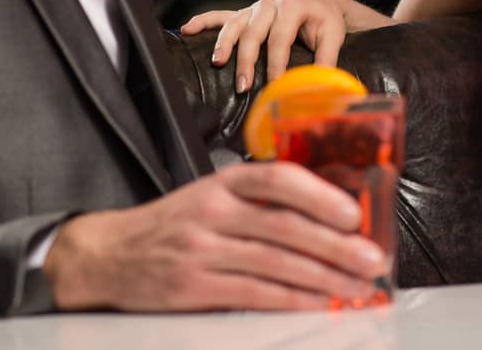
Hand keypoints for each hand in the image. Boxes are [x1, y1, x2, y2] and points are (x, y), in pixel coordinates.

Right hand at [44, 161, 389, 311]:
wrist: (109, 254)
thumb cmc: (174, 224)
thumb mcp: (213, 197)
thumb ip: (260, 201)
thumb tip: (330, 216)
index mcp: (223, 182)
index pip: (278, 178)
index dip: (320, 195)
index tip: (355, 212)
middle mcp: (213, 211)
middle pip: (284, 225)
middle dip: (336, 245)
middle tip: (372, 258)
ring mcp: (201, 250)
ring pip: (274, 262)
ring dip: (322, 277)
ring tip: (355, 286)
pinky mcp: (192, 288)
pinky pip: (253, 294)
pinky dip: (291, 300)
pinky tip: (316, 303)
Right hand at [181, 0, 354, 92]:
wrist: (319, 1)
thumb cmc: (326, 21)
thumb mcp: (333, 37)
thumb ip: (326, 60)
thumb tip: (322, 86)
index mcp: (292, 8)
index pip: (280, 39)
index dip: (276, 62)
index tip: (274, 84)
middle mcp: (270, 5)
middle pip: (253, 33)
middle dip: (246, 60)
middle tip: (242, 85)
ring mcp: (254, 8)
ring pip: (234, 25)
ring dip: (224, 44)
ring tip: (216, 63)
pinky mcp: (245, 13)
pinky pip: (220, 16)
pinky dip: (203, 21)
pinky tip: (187, 29)